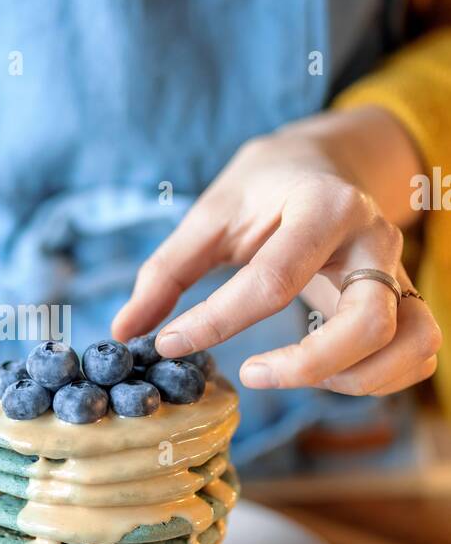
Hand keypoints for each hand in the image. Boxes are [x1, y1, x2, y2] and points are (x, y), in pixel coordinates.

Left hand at [112, 107, 441, 395]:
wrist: (326, 163)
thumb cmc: (264, 189)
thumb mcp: (211, 213)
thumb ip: (167, 270)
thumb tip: (125, 330)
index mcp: (323, 206)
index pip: (273, 280)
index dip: (217, 322)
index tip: (168, 344)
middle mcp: (374, 240)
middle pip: (368, 322)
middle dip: (307, 364)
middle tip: (250, 375)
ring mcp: (399, 273)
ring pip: (408, 346)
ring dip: (351, 380)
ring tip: (288, 374)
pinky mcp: (407, 300)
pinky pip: (416, 356)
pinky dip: (379, 380)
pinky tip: (324, 376)